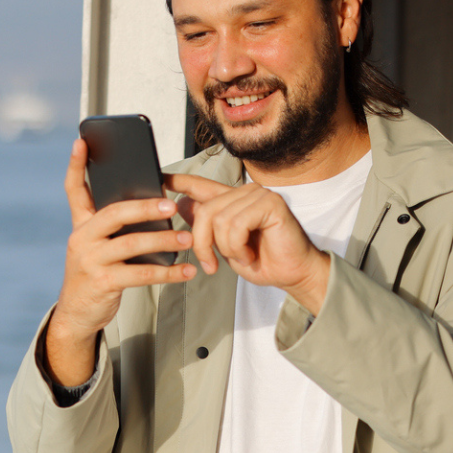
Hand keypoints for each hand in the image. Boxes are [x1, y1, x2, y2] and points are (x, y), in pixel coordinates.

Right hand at [45, 139, 197, 385]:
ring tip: (188, 237)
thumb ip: (114, 226)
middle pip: (114, 213)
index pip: (74, 190)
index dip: (76, 165)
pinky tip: (185, 271)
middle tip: (170, 204)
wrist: (77, 314)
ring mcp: (90, 260)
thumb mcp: (96, 246)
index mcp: (81, 225)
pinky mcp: (103, 283)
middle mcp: (82, 238)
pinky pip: (140, 273)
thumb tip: (155, 206)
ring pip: (131, 244)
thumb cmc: (96, 274)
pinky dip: (167, 272)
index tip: (80, 142)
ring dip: (164, 240)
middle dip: (143, 206)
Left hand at [163, 173, 332, 313]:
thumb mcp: (224, 245)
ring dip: (226, 248)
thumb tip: (180, 206)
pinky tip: (250, 254)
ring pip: (219, 219)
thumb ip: (206, 225)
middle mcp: (244, 192)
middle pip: (204, 210)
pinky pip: (236, 224)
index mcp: (232, 200)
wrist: (292, 274)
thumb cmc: (262, 260)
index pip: (200, 185)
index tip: (159, 178)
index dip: (178, 181)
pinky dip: (238, 246)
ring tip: (242, 257)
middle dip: (202, 243)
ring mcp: (258, 194)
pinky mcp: (270, 203)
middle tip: (212, 264)